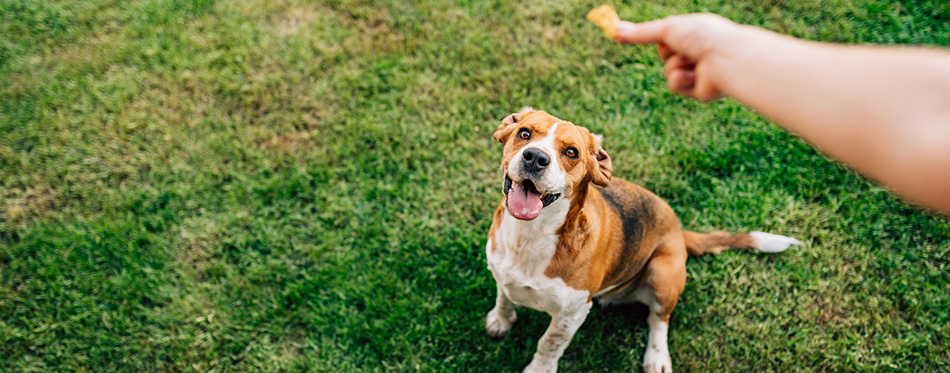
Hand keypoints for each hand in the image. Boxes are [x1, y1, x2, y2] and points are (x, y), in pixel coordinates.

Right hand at [614, 13, 743, 101]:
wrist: (725, 59)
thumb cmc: (702, 37)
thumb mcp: (667, 30)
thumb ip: (641, 33)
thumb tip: (614, 29)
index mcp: (695, 33)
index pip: (668, 38)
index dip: (660, 38)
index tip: (636, 38)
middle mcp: (698, 51)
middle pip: (666, 56)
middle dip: (669, 53)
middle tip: (681, 48)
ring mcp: (699, 71)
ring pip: (669, 72)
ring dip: (675, 67)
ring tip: (692, 62)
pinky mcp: (699, 91)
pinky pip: (676, 87)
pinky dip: (681, 80)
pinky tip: (695, 76)